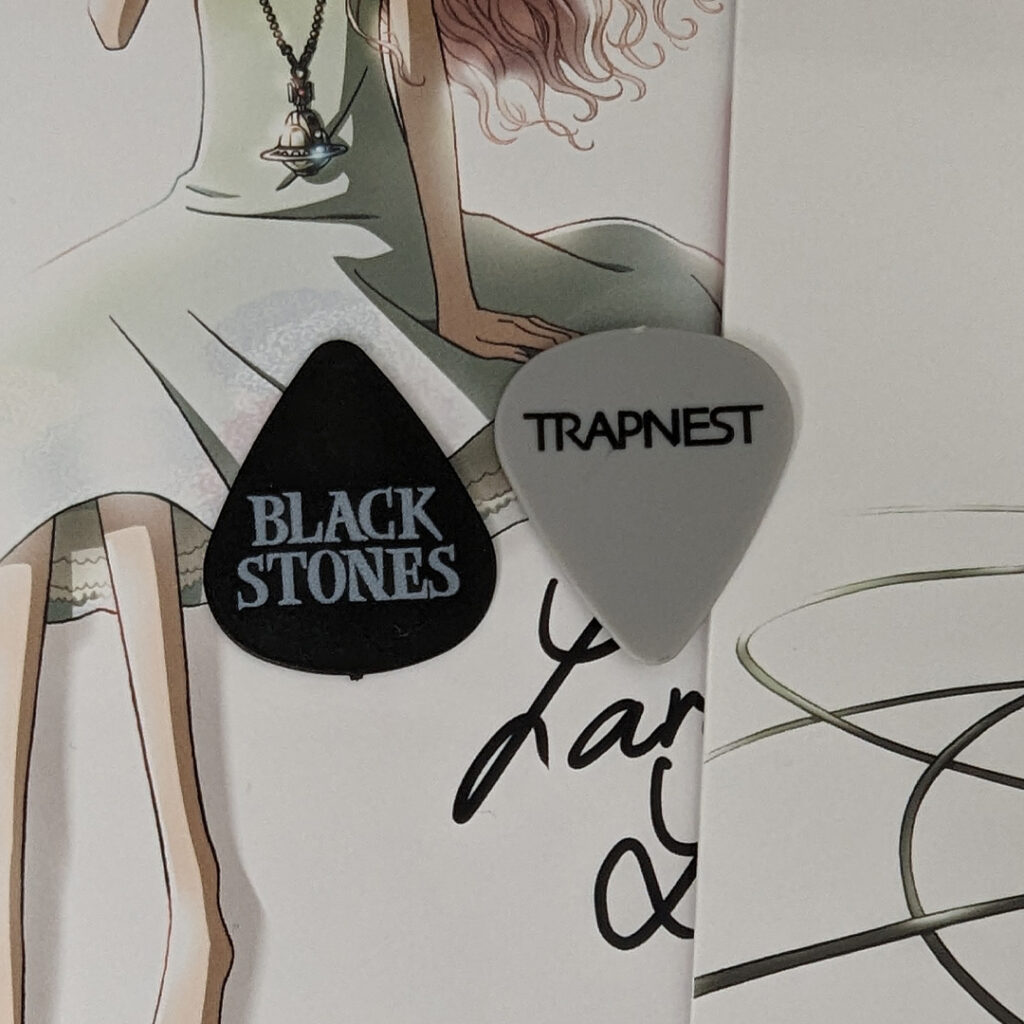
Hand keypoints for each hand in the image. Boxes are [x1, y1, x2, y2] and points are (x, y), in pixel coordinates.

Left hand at [438, 304, 575, 362]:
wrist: (454, 309)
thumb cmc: (463, 330)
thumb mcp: (481, 349)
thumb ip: (507, 352)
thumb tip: (525, 357)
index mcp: (513, 332)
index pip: (544, 341)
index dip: (560, 349)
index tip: (575, 354)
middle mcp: (518, 323)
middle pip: (550, 333)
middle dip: (568, 340)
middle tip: (585, 348)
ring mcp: (518, 320)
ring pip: (547, 327)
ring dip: (563, 333)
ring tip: (578, 340)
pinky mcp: (515, 320)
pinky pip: (540, 325)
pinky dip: (552, 329)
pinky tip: (557, 332)